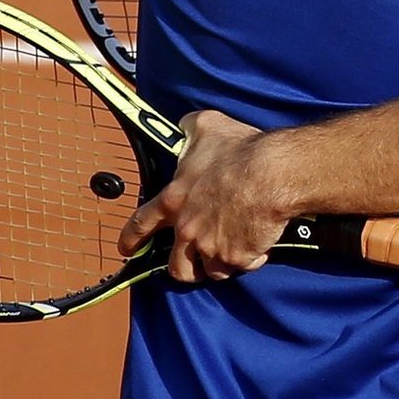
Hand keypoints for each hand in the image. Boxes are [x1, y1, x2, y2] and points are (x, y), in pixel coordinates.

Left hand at [117, 111, 284, 283]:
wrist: (271, 173)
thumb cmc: (239, 151)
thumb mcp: (206, 127)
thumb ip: (189, 129)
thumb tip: (184, 127)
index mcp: (174, 200)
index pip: (141, 224)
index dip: (131, 239)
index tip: (127, 250)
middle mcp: (187, 228)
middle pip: (176, 265)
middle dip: (184, 268)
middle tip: (194, 263)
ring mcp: (212, 246)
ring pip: (211, 271)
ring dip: (218, 265)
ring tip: (230, 253)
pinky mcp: (238, 256)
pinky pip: (241, 265)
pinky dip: (248, 259)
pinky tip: (256, 245)